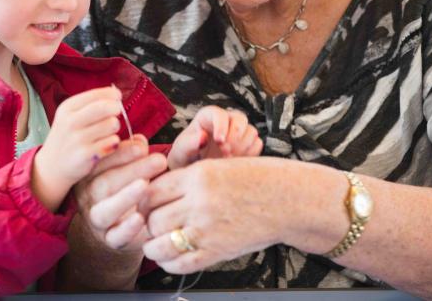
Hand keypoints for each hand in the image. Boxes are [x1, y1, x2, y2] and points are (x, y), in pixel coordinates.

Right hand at [32, 86, 124, 210]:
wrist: (52, 167)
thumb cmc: (68, 137)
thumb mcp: (71, 116)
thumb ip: (92, 104)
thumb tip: (117, 94)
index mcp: (68, 107)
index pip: (98, 94)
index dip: (113, 96)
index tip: (117, 99)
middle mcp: (70, 121)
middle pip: (107, 107)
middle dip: (116, 110)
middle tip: (114, 116)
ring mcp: (77, 139)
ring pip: (112, 124)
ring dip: (115, 128)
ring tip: (106, 133)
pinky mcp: (86, 155)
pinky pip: (113, 142)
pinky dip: (113, 143)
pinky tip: (105, 146)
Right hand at [74, 135, 167, 250]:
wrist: (122, 226)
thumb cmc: (129, 187)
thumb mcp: (131, 167)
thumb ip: (135, 153)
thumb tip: (140, 140)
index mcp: (90, 175)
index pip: (100, 162)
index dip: (121, 153)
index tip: (143, 146)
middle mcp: (89, 197)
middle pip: (103, 183)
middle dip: (132, 170)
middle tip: (159, 160)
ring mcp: (97, 221)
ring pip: (105, 210)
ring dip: (126, 197)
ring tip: (145, 185)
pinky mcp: (111, 240)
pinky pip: (115, 236)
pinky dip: (127, 228)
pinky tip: (141, 218)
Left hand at [141, 157, 282, 273]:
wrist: (289, 200)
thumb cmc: (257, 179)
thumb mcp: (218, 166)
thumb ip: (188, 179)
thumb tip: (157, 192)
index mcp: (198, 176)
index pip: (151, 191)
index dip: (142, 200)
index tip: (145, 205)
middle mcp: (199, 202)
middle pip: (152, 219)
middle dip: (148, 224)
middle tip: (151, 225)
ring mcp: (208, 229)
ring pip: (160, 244)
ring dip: (153, 247)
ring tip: (156, 245)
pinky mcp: (218, 251)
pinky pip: (182, 264)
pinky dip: (170, 264)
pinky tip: (171, 259)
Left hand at [167, 106, 261, 169]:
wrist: (193, 171)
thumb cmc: (185, 157)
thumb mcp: (181, 151)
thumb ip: (190, 143)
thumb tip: (203, 136)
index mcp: (208, 117)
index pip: (220, 114)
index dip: (222, 126)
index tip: (219, 141)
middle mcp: (226, 121)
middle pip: (241, 118)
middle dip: (235, 136)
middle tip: (225, 153)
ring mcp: (239, 132)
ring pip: (251, 131)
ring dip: (242, 146)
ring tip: (228, 159)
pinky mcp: (247, 145)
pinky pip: (257, 144)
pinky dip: (250, 154)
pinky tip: (237, 162)